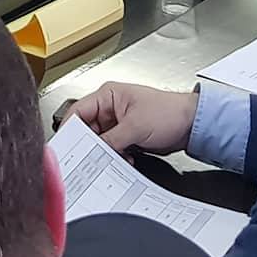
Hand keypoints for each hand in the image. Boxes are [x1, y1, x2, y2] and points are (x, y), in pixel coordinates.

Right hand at [66, 80, 199, 154]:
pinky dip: (115, 156)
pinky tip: (124, 160)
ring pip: (99, 141)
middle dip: (89, 144)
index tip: (65, 145)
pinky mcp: (126, 136)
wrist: (192, 125)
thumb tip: (94, 150)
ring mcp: (118, 123)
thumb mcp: (135, 126)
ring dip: (104, 153)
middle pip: (87, 129)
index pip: (78, 111)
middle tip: (87, 158)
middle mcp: (110, 108)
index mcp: (108, 96)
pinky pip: (112, 148)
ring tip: (111, 159)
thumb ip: (111, 139)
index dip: (70, 129)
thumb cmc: (169, 112)